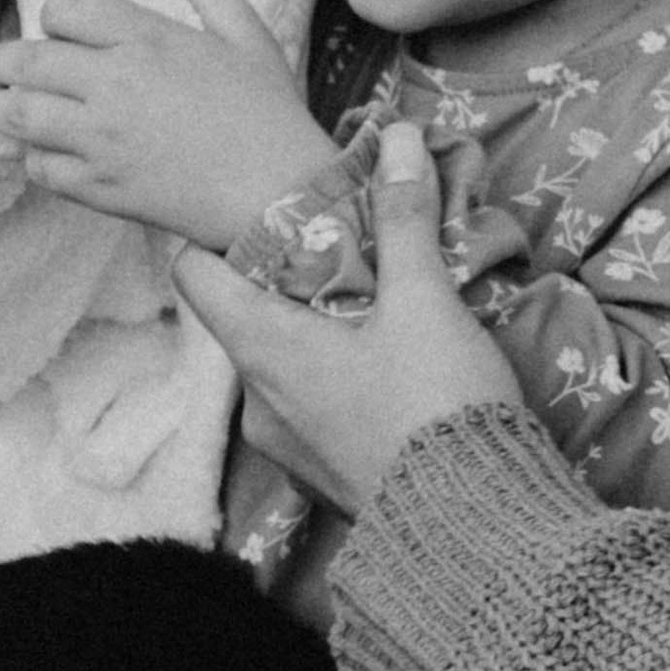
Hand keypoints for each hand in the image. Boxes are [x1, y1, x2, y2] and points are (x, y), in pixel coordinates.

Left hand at [0, 0, 329, 245]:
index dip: (53, 18)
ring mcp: (101, 138)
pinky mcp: (100, 187)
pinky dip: (35, 158)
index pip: (64, 9)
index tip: (55, 31)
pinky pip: (41, 166)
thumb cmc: (270, 116)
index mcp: (147, 39)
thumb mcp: (251, 42)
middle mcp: (114, 82)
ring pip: (18, 114)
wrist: (278, 196)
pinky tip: (45, 154)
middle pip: (25, 60)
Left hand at [175, 121, 522, 514]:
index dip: (219, 236)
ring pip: (285, 369)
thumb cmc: (435, 407)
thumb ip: (405, 217)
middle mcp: (258, 402)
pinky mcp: (327, 480)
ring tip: (380, 311)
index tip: (268, 216)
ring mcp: (288, 449)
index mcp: (262, 349)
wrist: (474, 532)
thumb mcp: (425, 301)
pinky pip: (316, 414)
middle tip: (345, 252)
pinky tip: (393, 374)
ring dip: (321, 338)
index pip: (195, 275)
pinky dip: (341, 385)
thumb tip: (395, 138)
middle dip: (291, 284)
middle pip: (248, 320)